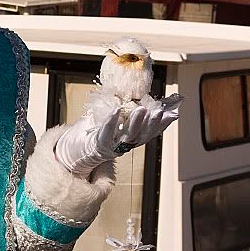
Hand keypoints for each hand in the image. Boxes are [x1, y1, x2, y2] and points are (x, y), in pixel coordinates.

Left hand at [55, 94, 182, 178]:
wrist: (77, 152)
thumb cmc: (97, 134)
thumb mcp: (116, 123)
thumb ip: (128, 114)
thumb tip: (139, 99)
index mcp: (131, 139)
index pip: (150, 133)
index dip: (162, 125)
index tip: (172, 114)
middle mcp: (125, 145)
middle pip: (141, 135)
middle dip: (151, 123)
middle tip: (158, 111)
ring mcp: (113, 146)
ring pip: (128, 136)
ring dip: (136, 122)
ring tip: (141, 109)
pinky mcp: (99, 145)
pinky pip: (106, 134)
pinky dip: (112, 122)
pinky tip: (116, 110)